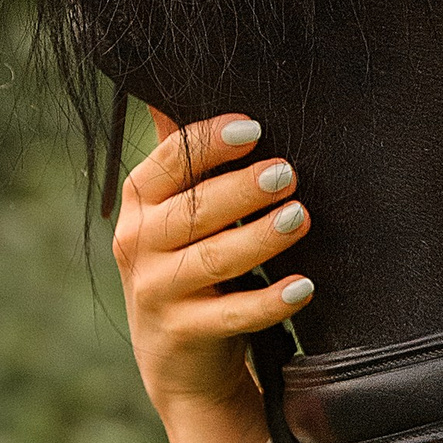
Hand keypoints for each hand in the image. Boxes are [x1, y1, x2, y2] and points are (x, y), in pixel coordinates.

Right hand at [116, 108, 310, 442]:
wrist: (181, 360)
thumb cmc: (192, 267)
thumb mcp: (181, 212)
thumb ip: (185, 159)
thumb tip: (177, 82)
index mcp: (139, 203)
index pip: (169, 163)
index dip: (209, 142)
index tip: (254, 128)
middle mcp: (138, 243)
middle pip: (193, 209)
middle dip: (241, 189)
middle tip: (288, 172)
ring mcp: (156, 291)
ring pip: (212, 258)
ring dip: (260, 237)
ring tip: (301, 217)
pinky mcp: (182, 334)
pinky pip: (231, 314)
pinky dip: (270, 301)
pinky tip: (304, 286)